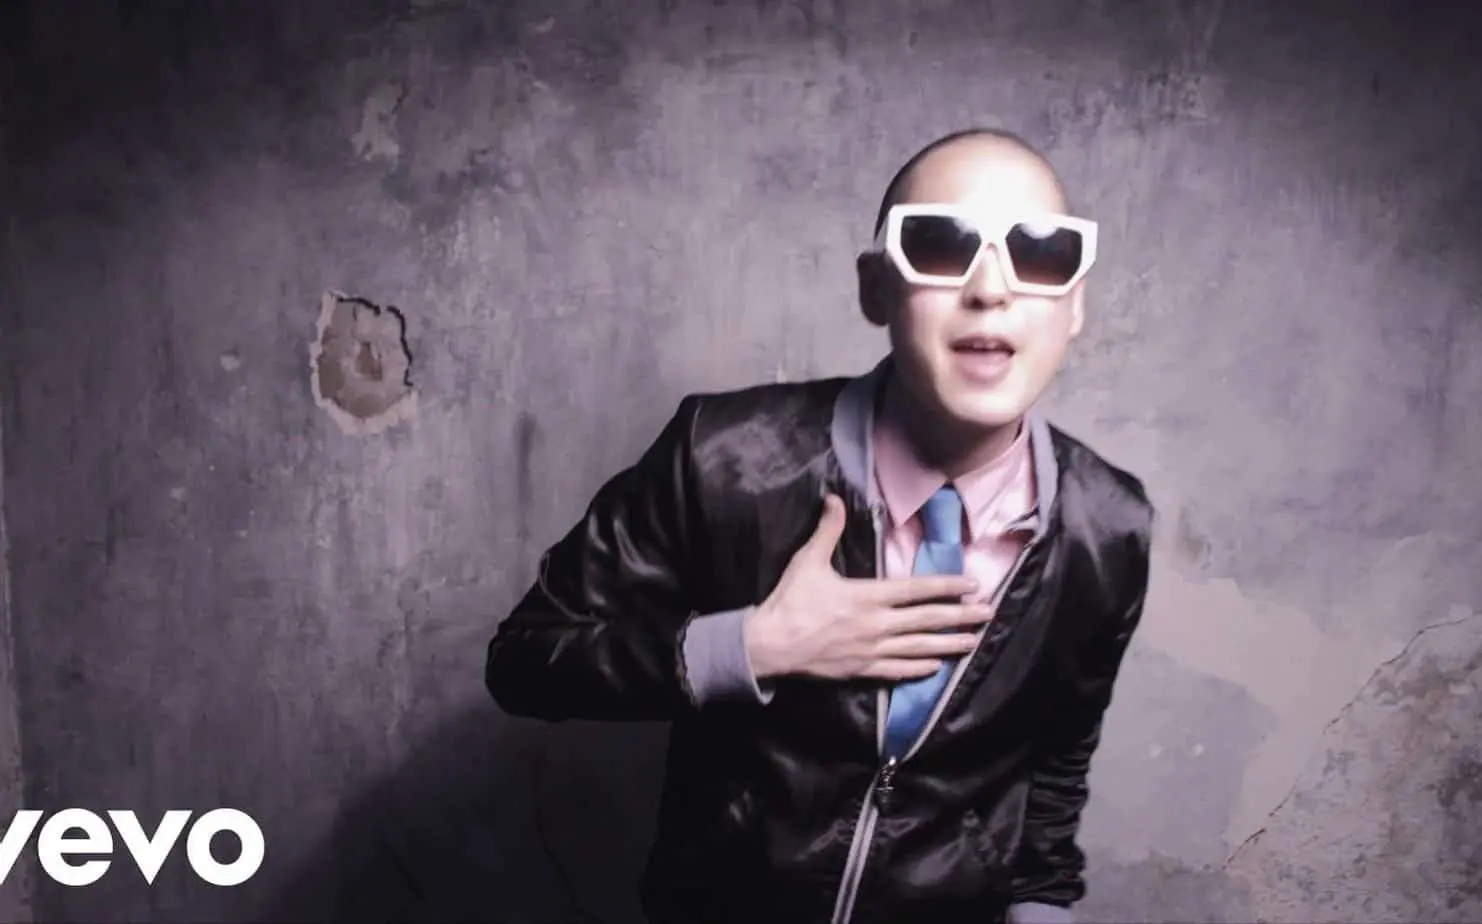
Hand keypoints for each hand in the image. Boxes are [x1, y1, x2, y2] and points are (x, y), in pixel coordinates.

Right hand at [745, 494, 990, 681]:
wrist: (770, 645)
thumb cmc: (790, 601)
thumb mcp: (807, 560)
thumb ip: (827, 530)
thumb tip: (833, 498)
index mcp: (868, 596)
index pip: (917, 590)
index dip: (947, 587)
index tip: (972, 585)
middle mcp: (877, 624)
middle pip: (928, 620)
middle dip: (961, 616)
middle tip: (988, 613)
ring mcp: (872, 650)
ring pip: (920, 648)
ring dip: (949, 645)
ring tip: (973, 641)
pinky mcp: (862, 670)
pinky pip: (899, 671)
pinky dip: (920, 669)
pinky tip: (937, 667)